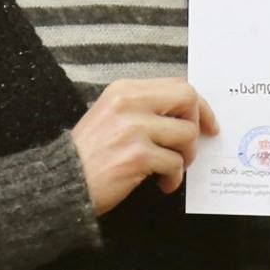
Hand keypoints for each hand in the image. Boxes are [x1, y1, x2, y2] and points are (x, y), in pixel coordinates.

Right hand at [69, 78, 218, 215]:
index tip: (207, 124)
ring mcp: (133, 128)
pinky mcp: (137, 156)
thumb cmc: (89, 155)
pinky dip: (174, 178)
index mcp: (124, 90)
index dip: (199, 106)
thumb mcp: (112, 117)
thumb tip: (187, 114)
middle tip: (192, 146)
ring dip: (186, 157)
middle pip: (188, 99)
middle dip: (198, 124)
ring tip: (170, 169)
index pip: (177, 85)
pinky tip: (162, 184)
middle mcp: (128, 103)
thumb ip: (145, 109)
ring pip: (187, 134)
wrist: (61, 183)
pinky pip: (175, 163)